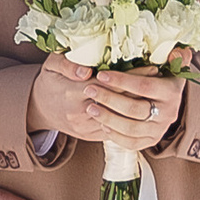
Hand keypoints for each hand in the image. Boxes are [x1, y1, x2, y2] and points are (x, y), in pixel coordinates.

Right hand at [27, 59, 178, 157]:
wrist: (39, 108)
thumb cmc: (49, 81)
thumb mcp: (50, 65)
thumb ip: (67, 63)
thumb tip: (86, 70)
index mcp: (72, 93)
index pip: (109, 84)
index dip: (131, 76)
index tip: (151, 67)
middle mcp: (81, 113)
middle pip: (118, 102)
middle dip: (140, 90)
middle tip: (160, 78)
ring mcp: (86, 128)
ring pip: (119, 118)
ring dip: (138, 105)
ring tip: (157, 92)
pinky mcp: (91, 136)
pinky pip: (114, 129)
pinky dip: (129, 119)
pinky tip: (142, 107)